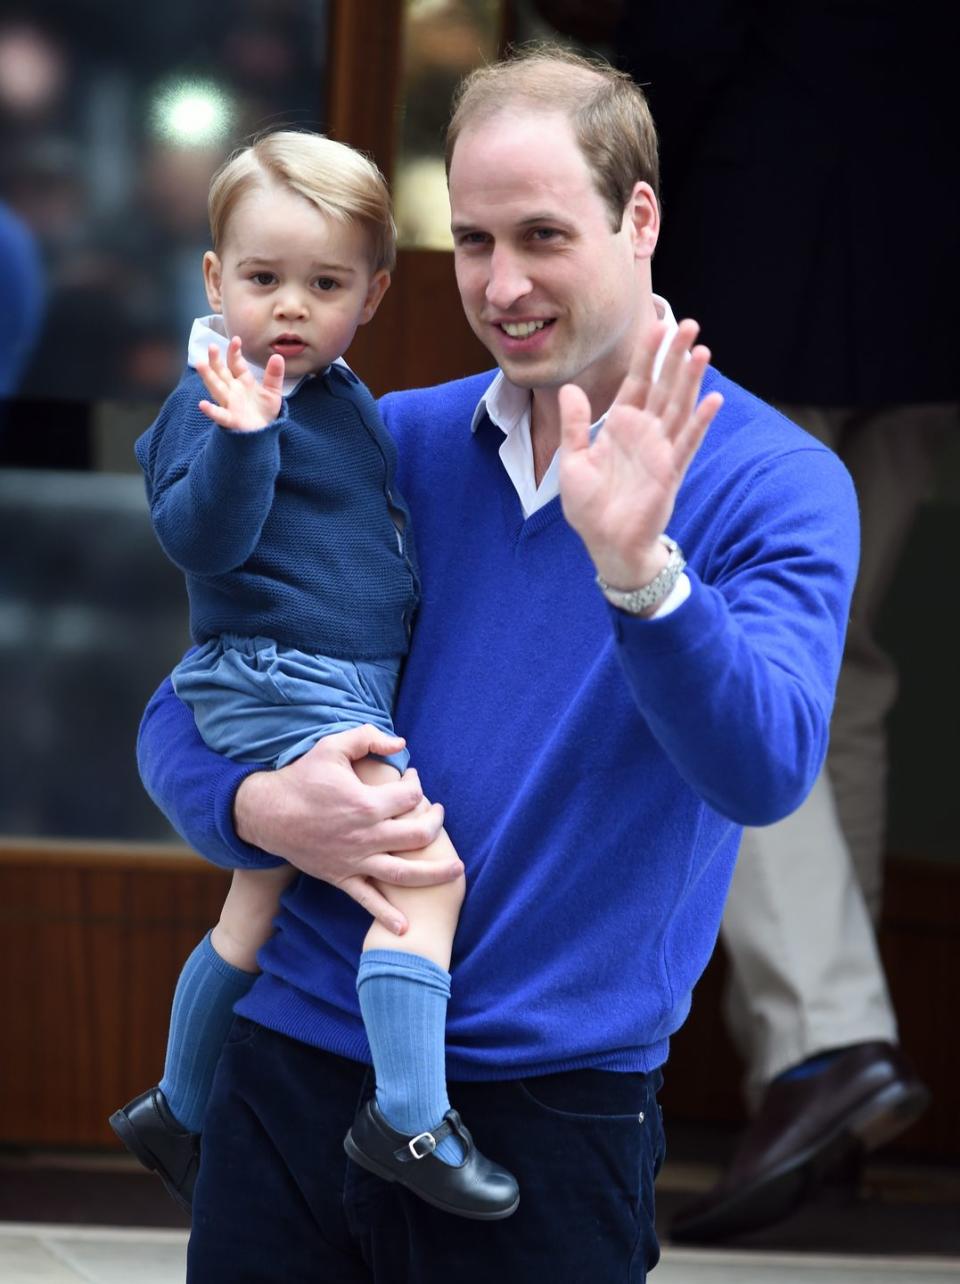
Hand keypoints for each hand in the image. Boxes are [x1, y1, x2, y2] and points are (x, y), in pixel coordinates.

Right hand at [196, 335, 284, 430]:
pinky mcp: (231, 420)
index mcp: (243, 381)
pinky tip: (202, 405)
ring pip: (216, 388)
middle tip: (212, 346)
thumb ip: (274, 375)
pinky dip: (211, 411)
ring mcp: (230, 404)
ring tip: (200, 364)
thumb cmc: (265, 411)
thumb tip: (278, 355)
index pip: (236, 364)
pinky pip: (219, 415)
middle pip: (221, 373)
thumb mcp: (273, 391)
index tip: (236, 340)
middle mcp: (233, 390)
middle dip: (216, 360)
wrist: (265, 433)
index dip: (234, 352)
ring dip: (208, 377)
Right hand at [233, 724, 455, 933]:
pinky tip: (406, 928)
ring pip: (404, 873)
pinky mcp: (341, 877)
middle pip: (418, 835)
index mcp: (366, 803)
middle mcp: (366, 835)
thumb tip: (402, 743)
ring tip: (456, 870)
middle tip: (438, 813)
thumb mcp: (332, 747)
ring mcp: (355, 860)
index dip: (418, 785)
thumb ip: (368, 738)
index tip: (414, 779)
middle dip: (435, 823)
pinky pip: (368, 900)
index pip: (411, 797)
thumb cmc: (302, 778)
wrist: (267, 813)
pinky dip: (387, 915)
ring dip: (434, 873)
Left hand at [558, 318, 722, 589]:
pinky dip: (699, 422)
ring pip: (679, 407)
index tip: (655, 326)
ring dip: (691, 380)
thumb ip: (575, 425)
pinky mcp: (670, 471)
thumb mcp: (573, 461)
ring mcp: (660, 450)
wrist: (606, 543)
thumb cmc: (590, 507)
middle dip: (675, 356)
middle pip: (663, 387)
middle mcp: (644, 433)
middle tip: (690, 324)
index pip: (637, 383)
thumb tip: (571, 389)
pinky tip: (713, 399)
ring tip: (703, 350)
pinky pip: (687, 442)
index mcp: (620, 427)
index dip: (646, 356)